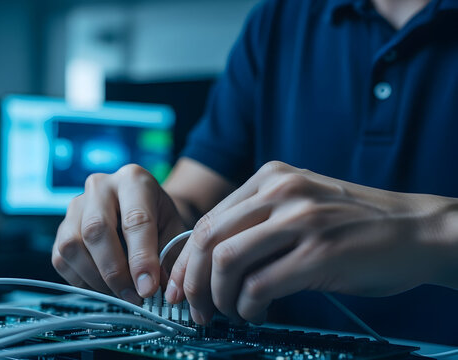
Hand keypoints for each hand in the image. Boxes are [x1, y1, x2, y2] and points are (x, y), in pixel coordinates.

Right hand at [52, 164, 185, 303]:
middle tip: (134, 296)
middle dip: (115, 271)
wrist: (140, 209)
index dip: (141, 258)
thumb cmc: (159, 219)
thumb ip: (169, 257)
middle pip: (96, 229)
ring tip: (120, 292)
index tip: (148, 288)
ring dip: (96, 278)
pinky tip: (103, 286)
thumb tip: (160, 291)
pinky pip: (61, 258)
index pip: (135, 220)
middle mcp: (100, 187)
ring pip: (73, 245)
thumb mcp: (174, 230)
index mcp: (133, 180)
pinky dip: (81, 280)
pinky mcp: (61, 227)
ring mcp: (76, 205)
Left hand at [165, 161, 455, 323]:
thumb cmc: (357, 224)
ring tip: (229, 312)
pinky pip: (260, 285)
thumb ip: (259, 220)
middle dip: (191, 281)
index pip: (208, 219)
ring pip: (225, 261)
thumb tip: (211, 261)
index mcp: (270, 178)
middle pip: (207, 238)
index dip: (187, 259)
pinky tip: (256, 313)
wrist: (418, 230)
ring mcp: (300, 220)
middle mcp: (280, 192)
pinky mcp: (319, 253)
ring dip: (218, 296)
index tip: (181, 286)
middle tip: (195, 308)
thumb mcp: (302, 204)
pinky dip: (248, 307)